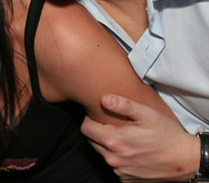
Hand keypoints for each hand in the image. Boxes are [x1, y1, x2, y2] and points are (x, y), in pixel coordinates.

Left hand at [81, 94, 198, 181]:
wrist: (186, 160)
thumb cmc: (167, 134)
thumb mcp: (148, 114)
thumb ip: (124, 105)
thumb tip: (104, 98)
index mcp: (115, 141)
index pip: (86, 129)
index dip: (90, 119)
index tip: (99, 116)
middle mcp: (114, 159)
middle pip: (92, 142)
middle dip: (98, 132)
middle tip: (113, 125)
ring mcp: (120, 171)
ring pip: (102, 154)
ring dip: (107, 145)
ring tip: (124, 137)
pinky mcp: (127, 180)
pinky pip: (114, 166)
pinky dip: (118, 158)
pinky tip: (131, 151)